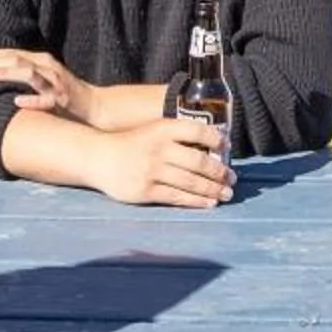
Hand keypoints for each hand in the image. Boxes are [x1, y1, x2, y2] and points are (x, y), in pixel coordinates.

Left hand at [0, 48, 92, 121]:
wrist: (94, 107)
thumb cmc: (65, 95)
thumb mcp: (43, 77)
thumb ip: (24, 73)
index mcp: (42, 60)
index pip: (12, 53)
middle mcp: (48, 67)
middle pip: (15, 59)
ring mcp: (55, 83)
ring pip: (27, 73)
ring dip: (3, 74)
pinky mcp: (62, 100)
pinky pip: (46, 99)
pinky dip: (31, 100)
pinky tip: (16, 102)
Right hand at [90, 115, 234, 208]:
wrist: (98, 157)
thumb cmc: (131, 144)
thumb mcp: (152, 130)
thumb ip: (177, 135)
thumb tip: (211, 147)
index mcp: (162, 129)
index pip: (196, 131)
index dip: (215, 138)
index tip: (227, 146)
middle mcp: (159, 149)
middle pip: (198, 161)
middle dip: (219, 172)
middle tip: (232, 178)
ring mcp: (152, 171)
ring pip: (191, 182)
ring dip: (213, 189)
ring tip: (226, 193)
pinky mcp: (146, 191)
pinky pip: (177, 197)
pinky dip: (196, 201)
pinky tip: (209, 203)